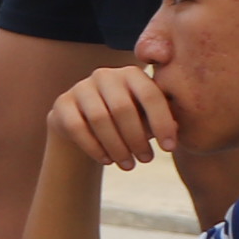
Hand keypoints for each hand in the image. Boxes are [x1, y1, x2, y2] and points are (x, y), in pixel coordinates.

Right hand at [50, 61, 179, 171]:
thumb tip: (177, 128)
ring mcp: (80, 87)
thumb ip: (164, 119)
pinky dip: (94, 148)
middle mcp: (105, 75)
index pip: (150, 95)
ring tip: (129, 165)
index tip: (170, 148)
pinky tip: (107, 161)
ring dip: (117, 147)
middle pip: (123, 108)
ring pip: (99, 119)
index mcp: (131, 73)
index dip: (162, 122)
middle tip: (146, 160)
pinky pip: (77, 127)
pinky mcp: (62, 104)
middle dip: (137, 138)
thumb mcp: (148, 117)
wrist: (86, 122)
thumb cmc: (128, 120)